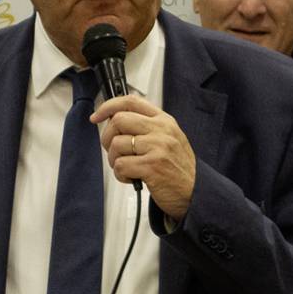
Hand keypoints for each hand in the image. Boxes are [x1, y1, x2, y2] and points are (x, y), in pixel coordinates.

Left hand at [92, 95, 196, 219]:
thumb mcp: (169, 138)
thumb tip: (115, 120)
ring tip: (127, 168)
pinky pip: (120, 165)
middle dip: (107, 138)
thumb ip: (147, 126)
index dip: (108, 106)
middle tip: (114, 151)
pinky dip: (120, 175)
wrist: (195, 192)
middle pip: (119, 121)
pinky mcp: (152, 167)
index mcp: (164, 121)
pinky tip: (132, 177)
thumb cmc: (179, 167)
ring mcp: (157, 148)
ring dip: (114, 160)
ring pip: (116, 144)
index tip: (97, 116)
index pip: (131, 101)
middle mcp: (161, 130)